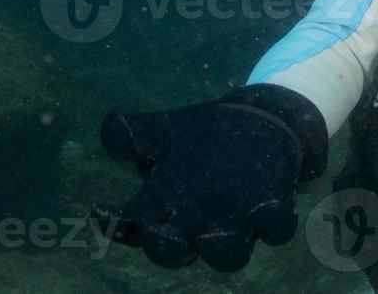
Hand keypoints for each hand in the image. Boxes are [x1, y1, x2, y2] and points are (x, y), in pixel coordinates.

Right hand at [91, 85, 325, 271]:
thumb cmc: (205, 135)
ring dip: (221, 248)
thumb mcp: (168, 129)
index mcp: (165, 204)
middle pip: (173, 253)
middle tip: (159, 230)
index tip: (101, 211)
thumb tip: (110, 125)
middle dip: (164, 248)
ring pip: (228, 255)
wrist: (259, 122)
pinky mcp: (273, 210)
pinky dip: (275, 225)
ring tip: (217, 232)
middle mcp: (197, 222)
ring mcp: (237, 220)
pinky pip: (275, 230)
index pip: (131, 225)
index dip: (115, 225)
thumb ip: (135, 131)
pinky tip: (272, 209)